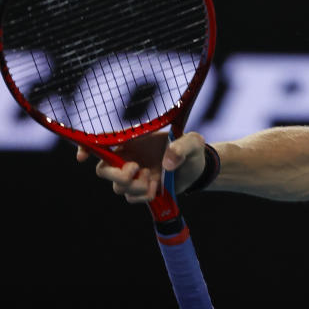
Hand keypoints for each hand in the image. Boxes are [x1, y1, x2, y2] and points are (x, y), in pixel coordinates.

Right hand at [76, 131, 207, 202]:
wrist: (197, 168)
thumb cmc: (191, 150)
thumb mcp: (194, 142)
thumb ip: (183, 147)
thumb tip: (167, 162)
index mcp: (134, 141)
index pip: (104, 142)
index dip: (87, 147)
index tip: (82, 157)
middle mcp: (128, 158)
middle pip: (103, 170)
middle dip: (116, 175)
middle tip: (135, 169)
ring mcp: (133, 176)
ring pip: (117, 187)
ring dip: (135, 186)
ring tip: (153, 178)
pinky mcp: (139, 190)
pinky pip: (130, 198)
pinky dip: (142, 196)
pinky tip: (157, 187)